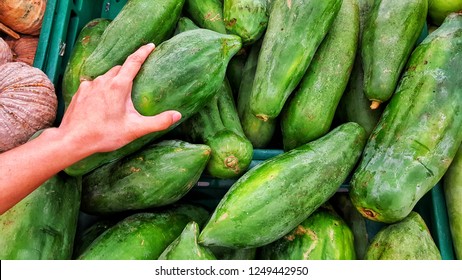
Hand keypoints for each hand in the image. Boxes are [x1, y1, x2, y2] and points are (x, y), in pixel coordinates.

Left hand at [59, 43, 181, 153]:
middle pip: (120, 69)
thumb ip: (158, 122)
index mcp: (118, 86)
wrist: (73, 140)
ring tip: (120, 94)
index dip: (143, 52)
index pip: (133, 62)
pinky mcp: (80, 92)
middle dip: (129, 70)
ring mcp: (89, 85)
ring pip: (106, 76)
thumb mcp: (135, 129)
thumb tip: (177, 116)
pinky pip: (94, 84)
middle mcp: (103, 81)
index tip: (150, 45)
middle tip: (137, 78)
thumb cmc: (105, 134)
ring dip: (114, 81)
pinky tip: (102, 101)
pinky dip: (101, 88)